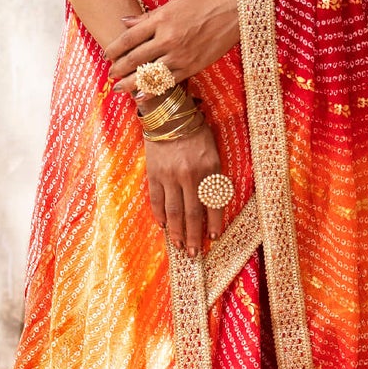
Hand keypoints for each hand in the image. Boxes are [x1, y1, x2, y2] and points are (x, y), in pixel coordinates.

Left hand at [108, 0, 240, 94]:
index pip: (129, 38)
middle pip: (135, 58)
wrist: (231, 15)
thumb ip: (147, 16)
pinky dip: (152, 91)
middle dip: (119, 68)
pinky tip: (140, 96)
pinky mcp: (191, 67)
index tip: (106, 55)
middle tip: (110, 74)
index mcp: (161, 21)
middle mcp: (168, 39)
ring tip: (119, 89)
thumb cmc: (200, 6)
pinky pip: (167, 82)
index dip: (114, 49)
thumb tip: (124, 22)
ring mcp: (179, 56)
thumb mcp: (172, 5)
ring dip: (130, 83)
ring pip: (148, 74)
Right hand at [144, 123, 225, 255]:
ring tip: (179, 246)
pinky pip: (156, 200)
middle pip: (193, 213)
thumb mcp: (213, 152)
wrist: (169, 114)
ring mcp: (170, 176)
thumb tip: (212, 203)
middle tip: (194, 254)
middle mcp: (190, 175)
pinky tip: (164, 226)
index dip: (214, 223)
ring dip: (177, 232)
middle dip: (194, 236)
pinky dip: (160, 215)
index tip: (213, 238)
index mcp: (209, 169)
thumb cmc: (195, 132)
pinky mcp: (154, 174)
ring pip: (174, 211)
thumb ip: (213, 176)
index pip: (213, 203)